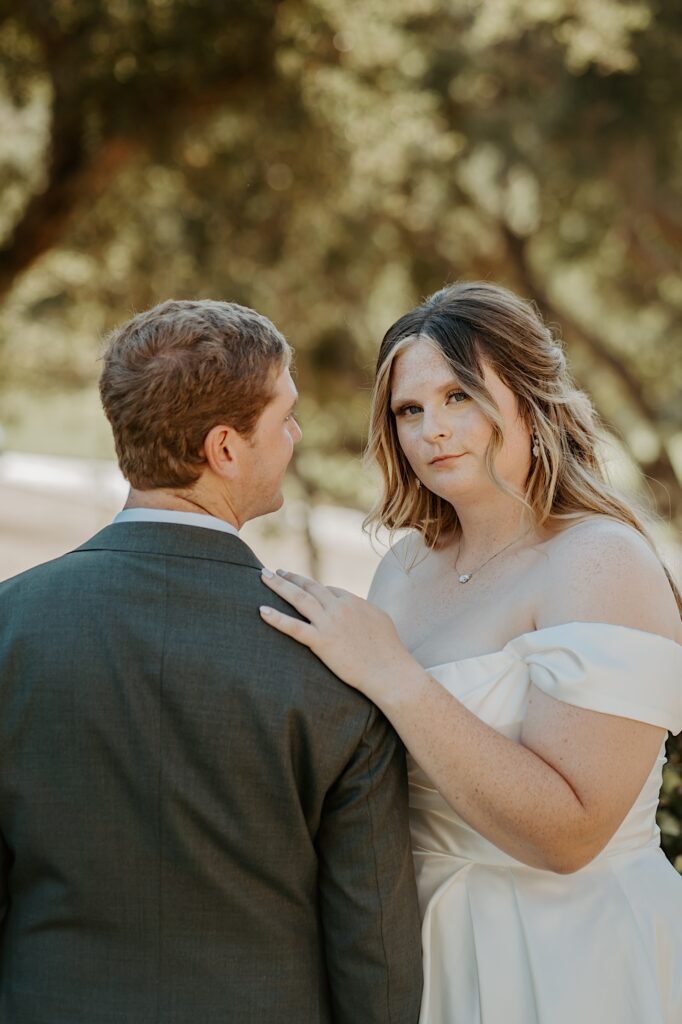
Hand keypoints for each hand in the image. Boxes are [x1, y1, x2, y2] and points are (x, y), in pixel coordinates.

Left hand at [259, 569, 416, 699]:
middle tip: (275, 571)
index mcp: (352, 601)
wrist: (389, 671)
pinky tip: (262, 611)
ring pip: (298, 598)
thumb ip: (364, 610)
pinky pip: (294, 627)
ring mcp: (329, 623)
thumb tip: (356, 607)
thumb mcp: (380, 620)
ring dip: (279, 585)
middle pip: (309, 586)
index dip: (312, 588)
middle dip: (291, 577)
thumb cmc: (389, 650)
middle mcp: (338, 607)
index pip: (327, 589)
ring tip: (264, 576)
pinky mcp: (321, 642)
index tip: (300, 586)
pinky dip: (277, 618)